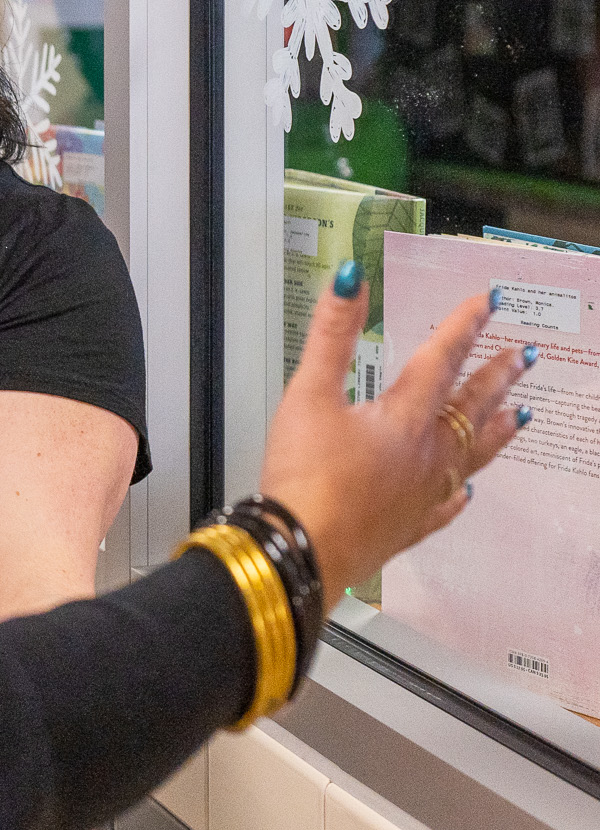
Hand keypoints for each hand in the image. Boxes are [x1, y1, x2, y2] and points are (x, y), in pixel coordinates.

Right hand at [260, 263, 534, 603]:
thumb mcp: (309, 394)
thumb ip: (331, 335)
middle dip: (499, 377)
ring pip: (472, 455)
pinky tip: (466, 492)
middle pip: (472, 407)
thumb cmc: (306, 476)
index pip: (443, 359)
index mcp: (405, 418)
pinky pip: (446, 506)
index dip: (464, 326)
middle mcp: (426, 454)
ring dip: (497, 431)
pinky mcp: (409, 527)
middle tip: (525, 357)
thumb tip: (352, 281)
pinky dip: (459, 494)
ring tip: (521, 415)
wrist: (304, 548)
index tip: (489, 303)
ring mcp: (423, 494)